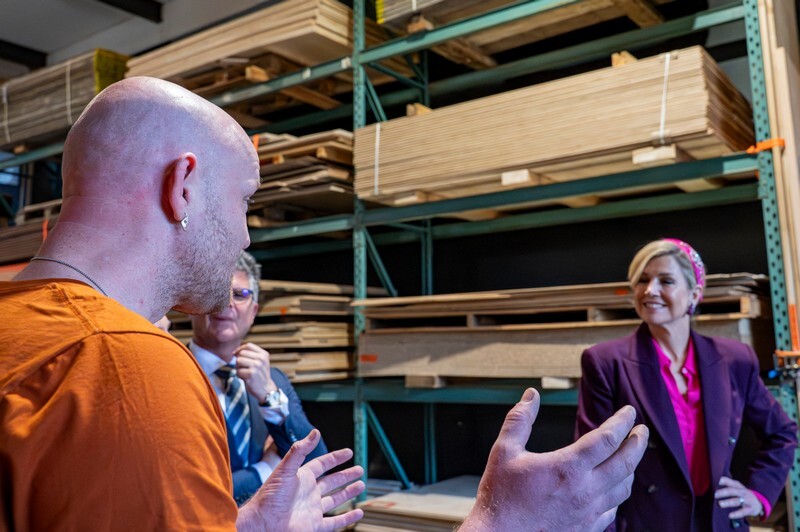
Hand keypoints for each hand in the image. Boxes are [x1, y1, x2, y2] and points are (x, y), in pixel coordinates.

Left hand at [235, 343, 274, 399]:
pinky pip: (238, 371)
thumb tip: (235, 352)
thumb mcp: (260, 362)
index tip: (235, 354)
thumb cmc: (260, 375)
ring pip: (238, 361)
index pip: (248, 345)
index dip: (240, 349)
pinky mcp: (251, 373)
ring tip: (244, 372)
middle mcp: (261, 358)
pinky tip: (245, 378)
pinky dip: (239, 375)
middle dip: (239, 360)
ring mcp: (257, 365)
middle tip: (243, 367)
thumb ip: (251, 355)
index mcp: (264, 354)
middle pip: (242, 353)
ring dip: (238, 368)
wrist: (266, 389)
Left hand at [237, 430, 364, 530]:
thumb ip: (300, 450)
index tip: (348, 452)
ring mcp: (313, 510)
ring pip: (335, 500)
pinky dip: (347, 518)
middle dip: (345, 475)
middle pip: (331, 482)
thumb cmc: (269, 496)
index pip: (322, 464)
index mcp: (302, 478)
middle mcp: (309, 493)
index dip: (335, 458)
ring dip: (348, 493)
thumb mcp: (286, 469)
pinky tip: (358, 512)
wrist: (262, 523)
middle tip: (359, 470)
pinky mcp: (315, 526)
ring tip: (361, 486)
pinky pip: (335, 522)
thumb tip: (315, 432)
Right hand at [460, 388, 647, 531]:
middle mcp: (585, 491)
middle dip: (637, 443)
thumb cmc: (500, 497)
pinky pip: (612, 511)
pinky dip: (618, 495)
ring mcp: (588, 513)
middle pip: (625, 463)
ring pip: (623, 489)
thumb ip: (520, 420)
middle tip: (643, 431)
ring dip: (631, 469)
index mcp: (568, 468)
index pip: (607, 439)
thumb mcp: (504, 451)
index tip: (630, 411)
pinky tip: (614, 490)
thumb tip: (531, 396)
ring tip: (630, 457)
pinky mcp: (585, 530)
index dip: (622, 422)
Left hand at [715, 476, 762, 518]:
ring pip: (737, 501)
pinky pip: (743, 511)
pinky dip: (737, 514)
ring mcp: (747, 500)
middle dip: (723, 492)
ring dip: (728, 502)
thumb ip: (726, 486)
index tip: (712, 482)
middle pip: (731, 490)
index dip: (720, 481)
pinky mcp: (750, 509)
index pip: (728, 481)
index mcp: (737, 485)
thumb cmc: (742, 495)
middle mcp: (742, 491)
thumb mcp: (736, 488)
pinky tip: (730, 515)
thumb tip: (710, 485)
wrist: (759, 503)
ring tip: (720, 504)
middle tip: (714, 494)